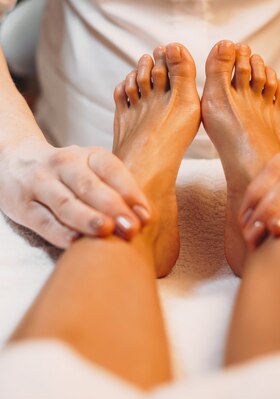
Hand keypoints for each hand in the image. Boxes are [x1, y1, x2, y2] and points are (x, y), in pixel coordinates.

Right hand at [0, 138, 150, 247]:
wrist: (15, 161)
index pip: (111, 169)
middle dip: (113, 207)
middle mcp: (64, 165)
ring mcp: (41, 184)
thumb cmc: (68, 173)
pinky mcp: (22, 205)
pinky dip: (59, 231)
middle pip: (90, 186)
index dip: (130, 191)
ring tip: (106, 231)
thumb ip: (114, 190)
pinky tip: (74, 243)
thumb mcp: (91, 169)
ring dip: (87, 218)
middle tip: (131, 228)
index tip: (145, 215)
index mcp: (89, 156)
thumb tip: (144, 220)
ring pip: (66, 202)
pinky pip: (43, 220)